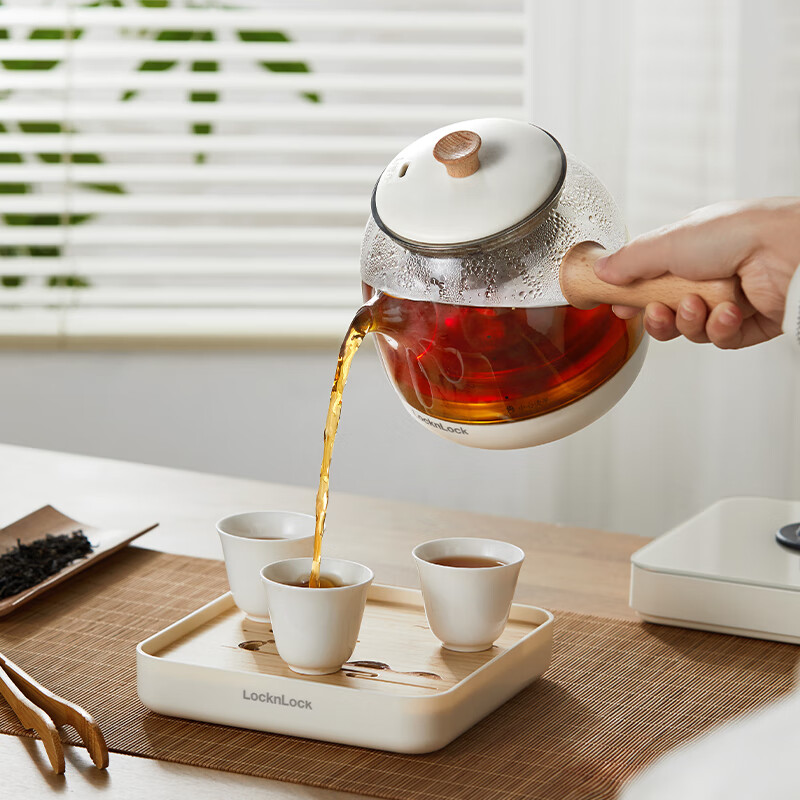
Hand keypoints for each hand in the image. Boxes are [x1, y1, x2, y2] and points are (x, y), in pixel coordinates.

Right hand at [594, 198, 799, 347]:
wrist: (788, 251)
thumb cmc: (739, 233)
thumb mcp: (669, 242)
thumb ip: (630, 260)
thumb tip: (601, 270)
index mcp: (690, 251)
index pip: (651, 279)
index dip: (633, 297)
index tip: (621, 306)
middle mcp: (709, 275)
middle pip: (666, 311)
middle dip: (658, 316)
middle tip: (658, 309)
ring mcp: (728, 300)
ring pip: (689, 329)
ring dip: (689, 321)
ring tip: (699, 306)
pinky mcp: (748, 324)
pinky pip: (719, 339)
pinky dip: (719, 328)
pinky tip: (728, 312)